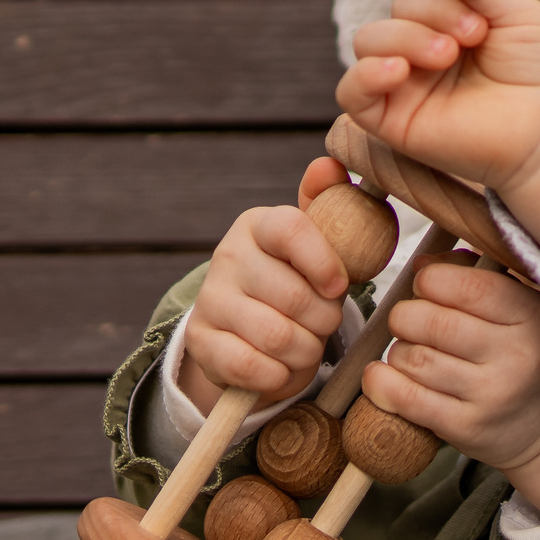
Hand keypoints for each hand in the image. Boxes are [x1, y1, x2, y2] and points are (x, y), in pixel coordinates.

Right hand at [178, 157, 359, 411]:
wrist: (247, 330)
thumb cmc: (296, 279)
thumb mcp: (317, 243)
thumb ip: (329, 203)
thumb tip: (328, 164)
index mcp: (257, 225)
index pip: (289, 229)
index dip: (322, 260)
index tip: (339, 285)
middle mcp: (227, 257)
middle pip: (295, 296)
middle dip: (325, 320)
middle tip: (325, 322)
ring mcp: (209, 300)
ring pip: (278, 336)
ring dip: (306, 350)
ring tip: (307, 343)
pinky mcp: (200, 343)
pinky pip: (253, 367)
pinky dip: (279, 375)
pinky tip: (281, 365)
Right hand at [338, 0, 539, 192]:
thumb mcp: (516, 16)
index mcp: (454, 20)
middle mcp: (423, 48)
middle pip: (400, 7)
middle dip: (433, 11)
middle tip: (474, 34)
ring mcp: (405, 83)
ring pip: (370, 40)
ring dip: (406, 37)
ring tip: (448, 54)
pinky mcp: (391, 120)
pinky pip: (351, 91)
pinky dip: (367, 73)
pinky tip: (398, 69)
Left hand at [362, 255, 539, 517]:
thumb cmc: (530, 352)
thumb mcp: (524, 305)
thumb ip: (477, 276)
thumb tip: (421, 267)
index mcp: (534, 316)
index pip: (469, 287)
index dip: (432, 280)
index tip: (426, 285)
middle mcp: (517, 357)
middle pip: (432, 323)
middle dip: (407, 316)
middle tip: (411, 320)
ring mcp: (492, 396)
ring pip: (413, 359)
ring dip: (400, 350)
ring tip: (415, 351)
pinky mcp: (466, 428)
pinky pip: (406, 399)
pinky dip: (382, 382)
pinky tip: (383, 375)